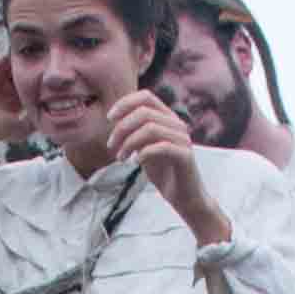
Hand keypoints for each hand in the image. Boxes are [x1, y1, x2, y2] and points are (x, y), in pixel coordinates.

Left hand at [106, 92, 222, 239]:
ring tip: (120, 158)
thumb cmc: (163, 172)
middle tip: (111, 146)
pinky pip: (161, 146)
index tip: (109, 119)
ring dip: (129, 142)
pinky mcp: (185, 156)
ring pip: (150, 128)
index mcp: (168, 118)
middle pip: (144, 113)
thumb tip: (115, 120)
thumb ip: (135, 132)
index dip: (125, 103)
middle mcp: (177, 124)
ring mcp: (183, 139)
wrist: (184, 197)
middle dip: (122, 128)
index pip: (146, 97)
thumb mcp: (144, 147)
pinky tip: (136, 162)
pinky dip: (144, 153)